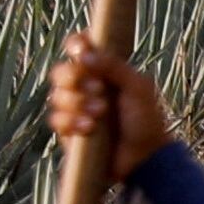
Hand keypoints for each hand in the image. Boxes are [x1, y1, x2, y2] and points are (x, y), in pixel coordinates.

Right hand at [47, 31, 170, 180]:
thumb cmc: (147, 120)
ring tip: (101, 112)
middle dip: (73, 77)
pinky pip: (56, 120)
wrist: (145, 158)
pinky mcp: (69, 130)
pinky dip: (71, 121)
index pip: (80, 49)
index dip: (76, 45)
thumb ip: (115, 67)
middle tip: (98, 88)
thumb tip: (85, 54)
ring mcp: (76, 109)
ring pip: (57, 96)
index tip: (81, 50)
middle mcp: (85, 87)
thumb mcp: (138, 89)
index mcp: (103, 71)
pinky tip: (90, 128)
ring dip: (77, 102)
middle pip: (61, 71)